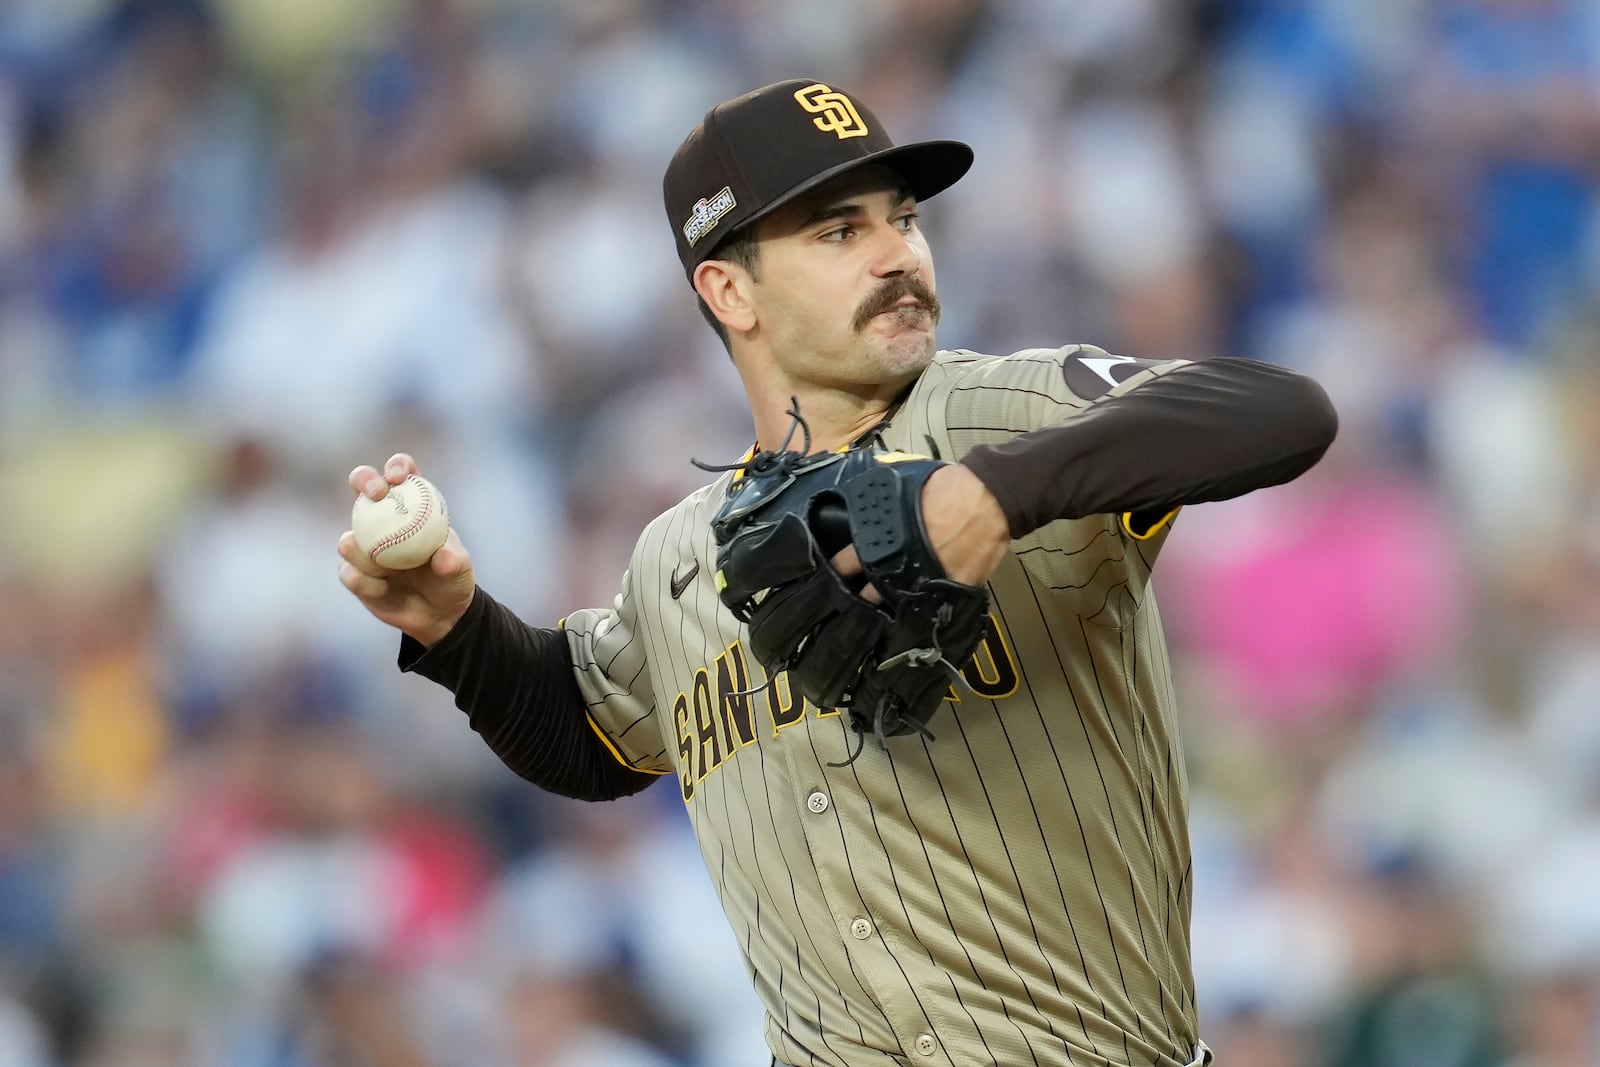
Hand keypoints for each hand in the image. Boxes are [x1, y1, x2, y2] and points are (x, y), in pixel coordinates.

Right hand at [338, 453, 475, 646]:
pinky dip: (364, 582)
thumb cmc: (451, 581)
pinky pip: (348, 572)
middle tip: (376, 494)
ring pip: (349, 539)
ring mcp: (363, 545)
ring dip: (363, 553)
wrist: (438, 614)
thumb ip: (454, 561)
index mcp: (410, 505)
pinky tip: (381, 589)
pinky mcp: (352, 572)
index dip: (397, 467)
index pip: (402, 474)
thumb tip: (443, 557)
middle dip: (364, 480)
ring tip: (386, 570)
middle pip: (363, 486)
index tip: (399, 477)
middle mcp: (382, 518)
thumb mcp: (460, 570)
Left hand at [832, 462, 1009, 596]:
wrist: (987, 498)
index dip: (838, 570)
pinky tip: (920, 612)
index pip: (846, 562)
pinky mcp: (949, 592)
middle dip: (861, 598)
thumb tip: (873, 501)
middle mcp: (896, 567)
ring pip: (897, 608)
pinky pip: (932, 608)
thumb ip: (884, 503)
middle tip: (857, 599)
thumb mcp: (901, 486)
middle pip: (867, 595)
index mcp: (880, 541)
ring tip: (887, 611)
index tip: (834, 575)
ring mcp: (923, 584)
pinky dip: (926, 609)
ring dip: (891, 608)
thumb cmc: (946, 487)